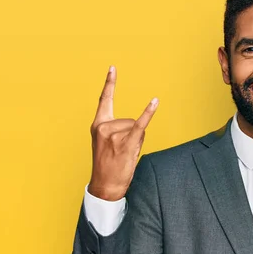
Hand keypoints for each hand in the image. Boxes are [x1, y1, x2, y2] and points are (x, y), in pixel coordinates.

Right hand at [88, 66, 158, 200]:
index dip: (110, 83)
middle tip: (122, 151)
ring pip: (137, 128)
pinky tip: (155, 101)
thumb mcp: (107, 144)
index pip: (104, 100)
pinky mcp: (126, 142)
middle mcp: (104, 126)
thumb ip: (118, 130)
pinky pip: (140, 125)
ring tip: (126, 155)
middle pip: (130, 120)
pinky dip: (149, 113)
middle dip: (133, 135)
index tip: (113, 68)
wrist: (105, 185)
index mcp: (98, 125)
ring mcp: (114, 135)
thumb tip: (138, 124)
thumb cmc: (108, 165)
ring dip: (137, 141)